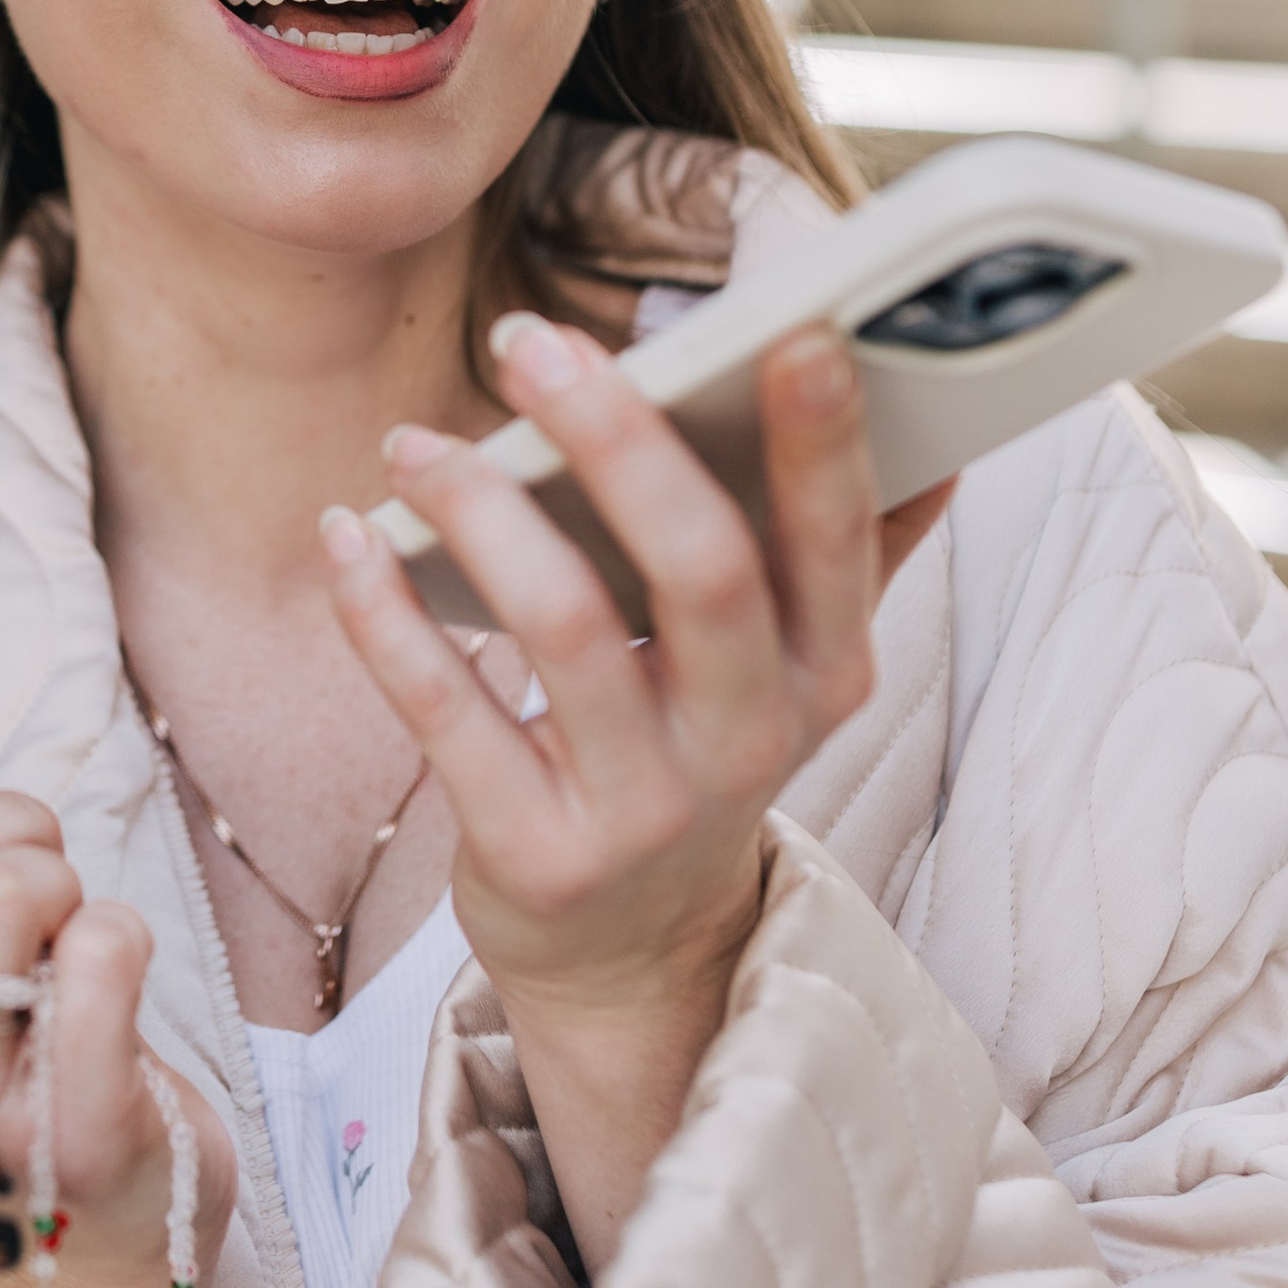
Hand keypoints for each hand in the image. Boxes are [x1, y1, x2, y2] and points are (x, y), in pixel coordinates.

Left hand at [320, 321, 949, 1037]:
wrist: (635, 957)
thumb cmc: (700, 756)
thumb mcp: (791, 671)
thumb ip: (853, 551)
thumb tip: (936, 431)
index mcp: (826, 671)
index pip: (839, 539)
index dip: (822, 440)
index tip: (791, 329)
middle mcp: (751, 741)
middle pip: (703, 566)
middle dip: (618, 438)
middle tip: (531, 341)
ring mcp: (644, 809)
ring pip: (565, 627)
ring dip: (481, 511)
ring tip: (415, 446)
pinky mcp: (536, 855)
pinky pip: (448, 712)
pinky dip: (385, 615)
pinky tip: (352, 538)